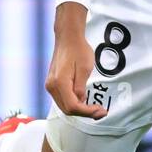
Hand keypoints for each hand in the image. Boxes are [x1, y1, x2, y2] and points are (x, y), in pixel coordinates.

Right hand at [46, 3, 106, 118]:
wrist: (68, 38)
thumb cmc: (78, 50)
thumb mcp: (85, 68)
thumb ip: (81, 87)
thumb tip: (81, 102)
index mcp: (59, 82)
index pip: (72, 106)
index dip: (87, 112)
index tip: (100, 110)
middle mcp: (51, 86)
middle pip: (67, 109)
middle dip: (85, 113)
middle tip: (101, 112)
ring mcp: (50, 85)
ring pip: (64, 106)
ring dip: (80, 110)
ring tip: (95, 109)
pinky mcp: (52, 84)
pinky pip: (63, 100)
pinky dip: (74, 104)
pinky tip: (85, 102)